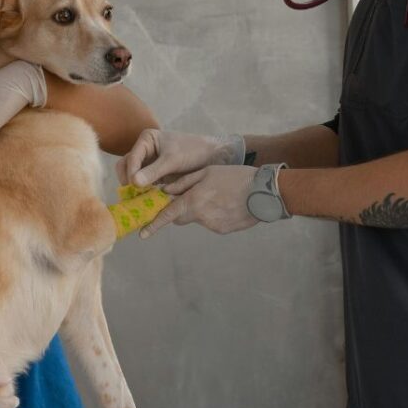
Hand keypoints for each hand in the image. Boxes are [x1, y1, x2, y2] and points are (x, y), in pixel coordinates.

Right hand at [116, 129, 245, 186]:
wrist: (212, 157)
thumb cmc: (193, 151)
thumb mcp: (172, 160)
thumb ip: (153, 171)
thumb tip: (134, 183)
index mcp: (147, 140)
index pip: (132, 157)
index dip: (131, 172)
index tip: (135, 185)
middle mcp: (144, 150)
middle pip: (126, 166)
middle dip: (128, 179)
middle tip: (131, 194)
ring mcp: (149, 163)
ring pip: (133, 176)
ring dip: (133, 187)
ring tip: (136, 199)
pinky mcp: (155, 175)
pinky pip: (144, 184)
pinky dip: (142, 192)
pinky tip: (145, 201)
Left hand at [140, 165, 258, 237]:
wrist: (264, 192)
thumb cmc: (235, 177)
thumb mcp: (207, 172)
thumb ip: (183, 183)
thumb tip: (165, 191)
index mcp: (193, 200)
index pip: (168, 215)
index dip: (154, 225)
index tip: (142, 234)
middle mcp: (200, 216)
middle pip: (181, 217)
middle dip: (182, 209)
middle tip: (193, 196)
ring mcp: (212, 225)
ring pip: (198, 219)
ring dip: (201, 210)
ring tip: (219, 195)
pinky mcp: (223, 230)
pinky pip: (212, 223)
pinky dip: (215, 215)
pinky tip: (228, 204)